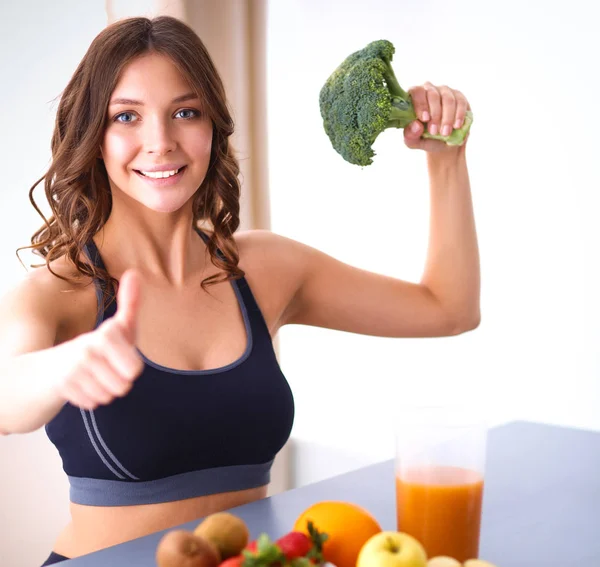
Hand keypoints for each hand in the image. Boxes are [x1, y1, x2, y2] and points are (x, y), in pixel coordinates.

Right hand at [54, 270, 143, 409]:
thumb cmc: (97, 344)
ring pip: (109, 396)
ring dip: (105, 389)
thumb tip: (134, 272)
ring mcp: (73, 369)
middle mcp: (88, 350)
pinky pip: (94, 403)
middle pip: (123, 386)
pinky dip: (91, 397)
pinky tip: (82, 383)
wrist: (50, 365)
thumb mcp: (117, 325)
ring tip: (94, 374)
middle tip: (107, 367)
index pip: (134, 370)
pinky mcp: (64, 387)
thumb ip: (130, 303)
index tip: (120, 355)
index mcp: (105, 335)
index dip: (131, 367)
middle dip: (119, 381)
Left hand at [404, 82, 470, 152]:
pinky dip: (459, 115)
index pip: (416, 92)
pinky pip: (461, 102)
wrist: (442, 143)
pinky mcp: (459, 97)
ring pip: (448, 99)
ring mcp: (445, 92)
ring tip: (445, 132)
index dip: (421, 104)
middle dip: (435, 114)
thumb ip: (410, 135)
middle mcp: (429, 90)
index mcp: (414, 97)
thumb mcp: (413, 141)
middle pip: (433, 94)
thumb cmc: (424, 138)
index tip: (425, 119)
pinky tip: (457, 125)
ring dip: (447, 117)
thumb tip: (416, 126)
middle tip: (434, 131)